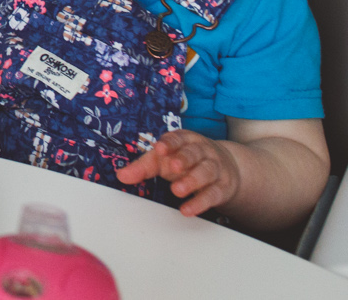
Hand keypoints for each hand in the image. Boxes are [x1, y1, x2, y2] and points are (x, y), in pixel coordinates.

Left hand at [116, 129, 241, 214]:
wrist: (225, 168)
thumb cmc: (187, 160)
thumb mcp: (165, 160)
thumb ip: (143, 167)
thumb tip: (122, 176)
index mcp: (185, 140)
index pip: (178, 138)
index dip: (169, 143)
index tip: (159, 149)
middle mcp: (202, 151)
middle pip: (194, 153)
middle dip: (183, 159)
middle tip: (172, 167)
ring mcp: (214, 168)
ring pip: (206, 172)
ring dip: (192, 181)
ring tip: (177, 190)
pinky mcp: (222, 187)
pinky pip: (212, 194)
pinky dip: (200, 202)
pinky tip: (187, 209)